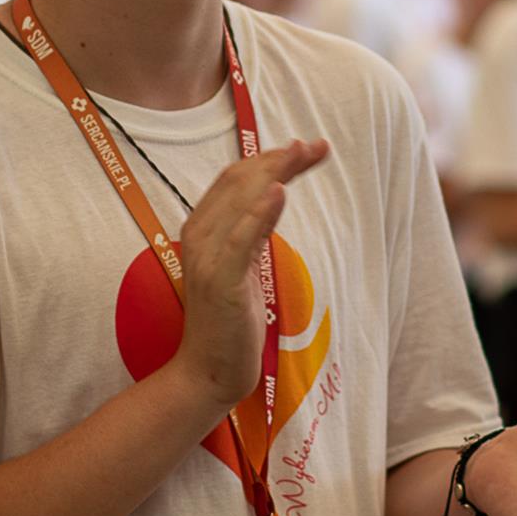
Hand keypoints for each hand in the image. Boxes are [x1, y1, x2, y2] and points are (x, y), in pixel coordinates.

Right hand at [168, 139, 328, 408]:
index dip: (270, 157)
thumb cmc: (230, 319)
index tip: (305, 148)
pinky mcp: (221, 281)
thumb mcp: (244, 265)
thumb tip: (274, 194)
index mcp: (202, 227)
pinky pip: (241, 240)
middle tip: (317, 145)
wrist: (208, 370)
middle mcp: (199, 235)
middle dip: (280, 158)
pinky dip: (259, 212)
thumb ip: (253, 229)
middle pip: (240, 181)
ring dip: (275, 172)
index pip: (235, 178)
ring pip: (241, 201)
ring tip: (303, 151)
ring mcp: (208, 257)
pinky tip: (279, 191)